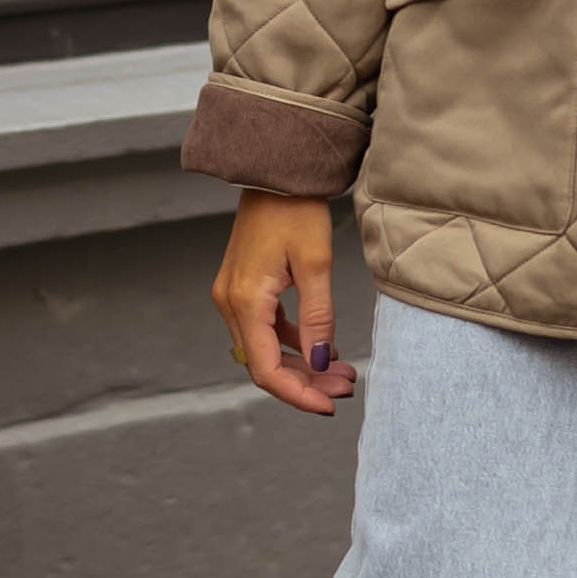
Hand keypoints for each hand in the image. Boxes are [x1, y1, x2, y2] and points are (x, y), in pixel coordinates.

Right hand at [213, 191, 358, 414]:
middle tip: (345, 387)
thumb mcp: (316, 264)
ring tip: (342, 371)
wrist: (275, 172)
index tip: (329, 405)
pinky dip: (291, 342)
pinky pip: (264, 328)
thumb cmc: (295, 209)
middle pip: (264, 363)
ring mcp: (232, 294)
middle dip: (306, 382)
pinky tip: (322, 346)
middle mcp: (230, 302)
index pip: (266, 369)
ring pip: (264, 348)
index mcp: (245, 300)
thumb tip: (323, 361)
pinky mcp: (242, 286)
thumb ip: (319, 318)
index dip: (297, 394)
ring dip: (301, 364)